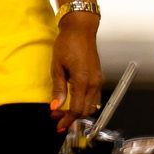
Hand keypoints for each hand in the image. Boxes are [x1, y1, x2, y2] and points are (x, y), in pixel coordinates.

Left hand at [50, 15, 101, 131]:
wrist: (81, 29)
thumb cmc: (68, 43)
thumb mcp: (57, 66)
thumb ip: (58, 88)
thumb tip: (55, 106)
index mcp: (83, 80)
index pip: (77, 109)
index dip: (67, 119)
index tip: (58, 125)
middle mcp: (94, 82)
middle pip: (86, 111)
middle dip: (72, 117)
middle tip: (57, 116)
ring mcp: (98, 80)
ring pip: (92, 105)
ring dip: (79, 111)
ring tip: (64, 109)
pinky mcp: (98, 77)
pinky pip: (94, 97)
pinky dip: (84, 103)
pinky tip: (73, 100)